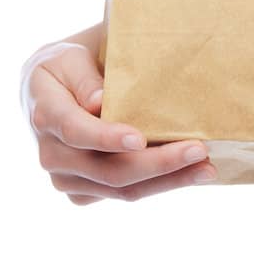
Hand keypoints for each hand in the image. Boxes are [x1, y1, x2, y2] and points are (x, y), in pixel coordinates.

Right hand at [21, 39, 216, 203]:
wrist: (46, 93)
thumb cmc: (67, 67)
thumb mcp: (70, 58)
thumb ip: (84, 78)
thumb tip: (99, 102)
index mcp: (46, 115)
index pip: (76, 131)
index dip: (106, 138)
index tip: (140, 139)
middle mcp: (52, 154)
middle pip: (107, 170)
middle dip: (158, 164)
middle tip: (199, 151)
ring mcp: (66, 178)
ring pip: (120, 189)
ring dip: (167, 181)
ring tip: (206, 169)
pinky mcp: (82, 191)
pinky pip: (122, 195)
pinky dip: (158, 185)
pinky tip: (188, 175)